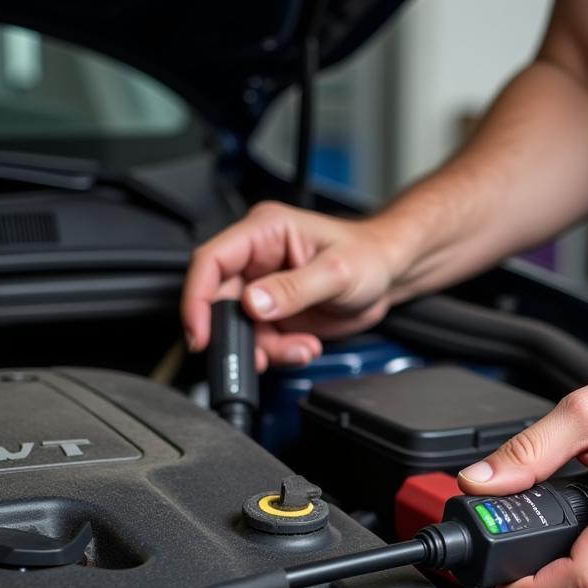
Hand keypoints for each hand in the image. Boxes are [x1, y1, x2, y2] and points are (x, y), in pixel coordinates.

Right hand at [182, 202, 401, 369]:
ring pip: (242, 329)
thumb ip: (293, 289)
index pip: (211, 260)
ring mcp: (265, 289)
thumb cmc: (369, 257)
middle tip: (261, 355)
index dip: (198, 297)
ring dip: (268, 349)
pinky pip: (263, 341)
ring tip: (302, 348)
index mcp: (264, 232)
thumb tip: (254, 304)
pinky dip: (280, 353)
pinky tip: (306, 346)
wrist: (389, 276)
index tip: (201, 332)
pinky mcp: (276, 314)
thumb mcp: (335, 272)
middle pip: (222, 302)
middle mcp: (258, 260)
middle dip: (240, 335)